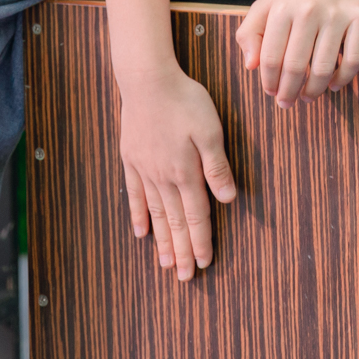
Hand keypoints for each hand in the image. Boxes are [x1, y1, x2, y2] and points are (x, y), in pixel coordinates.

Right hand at [117, 66, 237, 280]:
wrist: (146, 80)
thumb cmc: (184, 101)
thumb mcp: (210, 130)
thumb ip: (217, 166)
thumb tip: (227, 199)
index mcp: (185, 172)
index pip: (195, 215)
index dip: (201, 241)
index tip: (205, 263)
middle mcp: (163, 177)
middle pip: (174, 222)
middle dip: (182, 251)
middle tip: (186, 278)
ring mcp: (144, 170)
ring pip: (155, 214)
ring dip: (162, 241)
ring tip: (166, 265)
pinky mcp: (131, 159)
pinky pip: (135, 194)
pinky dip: (138, 215)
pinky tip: (140, 233)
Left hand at [236, 0, 358, 106]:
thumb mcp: (267, 5)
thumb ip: (250, 33)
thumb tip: (250, 66)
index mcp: (282, 8)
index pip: (271, 58)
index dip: (270, 82)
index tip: (272, 93)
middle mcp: (309, 10)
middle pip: (296, 67)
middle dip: (289, 92)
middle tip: (287, 103)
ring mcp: (337, 14)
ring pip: (325, 68)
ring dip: (315, 90)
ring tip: (309, 96)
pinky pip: (353, 59)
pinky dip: (343, 79)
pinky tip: (334, 85)